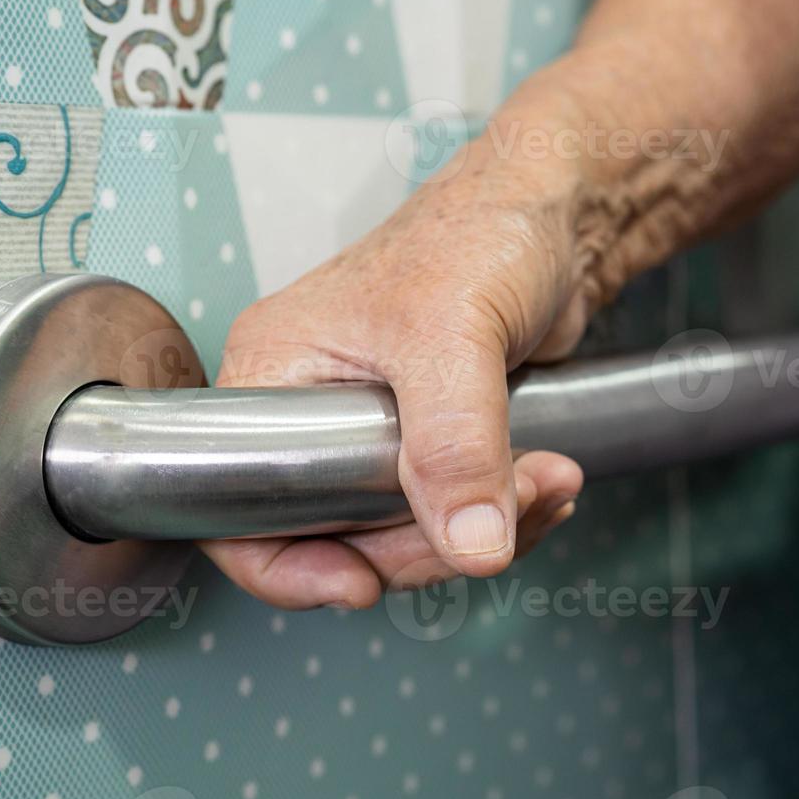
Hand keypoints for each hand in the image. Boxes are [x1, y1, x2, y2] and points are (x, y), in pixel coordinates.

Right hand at [199, 168, 598, 609]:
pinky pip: (453, 511)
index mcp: (275, 373)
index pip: (239, 506)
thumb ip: (454, 446)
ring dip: (482, 528)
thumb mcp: (453, 336)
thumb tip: (468, 544)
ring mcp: (374, 428)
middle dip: (426, 543)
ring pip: (402, 533)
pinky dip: (503, 512)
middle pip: (334, 535)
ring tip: (546, 481)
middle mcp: (312, 407)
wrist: (560, 214)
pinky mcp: (434, 439)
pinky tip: (545, 482)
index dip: (289, 564)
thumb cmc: (482, 229)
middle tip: (502, 515)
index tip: (361, 585)